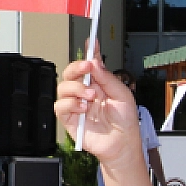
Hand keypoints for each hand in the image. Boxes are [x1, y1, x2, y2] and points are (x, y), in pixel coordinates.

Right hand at [54, 53, 143, 173]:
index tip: (91, 41)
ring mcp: (76, 104)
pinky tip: (83, 108)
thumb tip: (95, 61)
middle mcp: (85, 92)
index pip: (90, 65)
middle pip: (71, 73)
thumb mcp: (123, 95)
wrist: (122, 144)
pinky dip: (70, 104)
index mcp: (98, 84)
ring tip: (91, 97)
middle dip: (77, 67)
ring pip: (63, 87)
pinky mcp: (69, 119)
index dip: (88, 52)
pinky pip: (60, 106)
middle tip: (87, 68)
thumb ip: (108, 78)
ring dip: (76, 88)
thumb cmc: (125, 122)